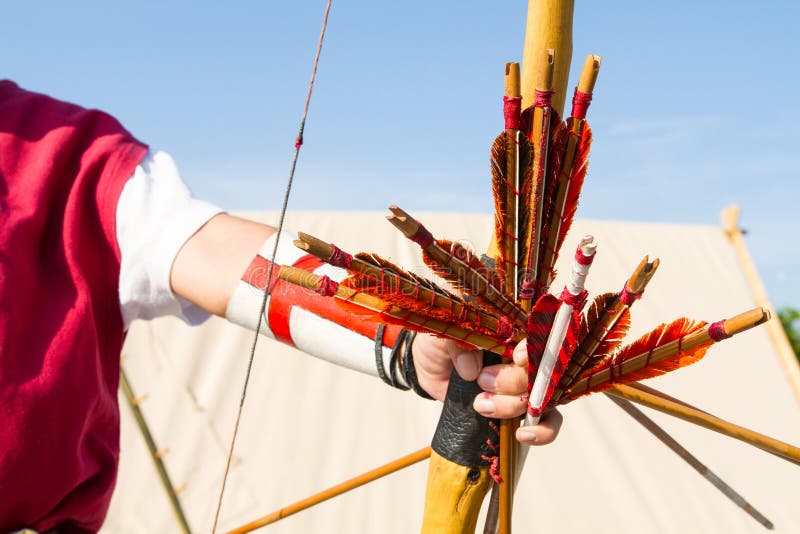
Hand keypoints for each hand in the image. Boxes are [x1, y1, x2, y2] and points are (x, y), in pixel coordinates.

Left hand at [412, 333, 562, 445]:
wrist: (430, 366)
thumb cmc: (441, 343)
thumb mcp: (444, 335)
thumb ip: (458, 343)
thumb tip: (471, 369)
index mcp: (512, 332)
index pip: (538, 337)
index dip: (532, 351)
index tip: (516, 358)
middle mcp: (524, 358)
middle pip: (539, 373)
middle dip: (511, 382)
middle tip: (482, 380)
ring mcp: (524, 384)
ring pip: (541, 399)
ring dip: (512, 406)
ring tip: (480, 404)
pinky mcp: (519, 407)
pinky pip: (546, 422)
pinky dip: (541, 432)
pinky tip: (523, 435)